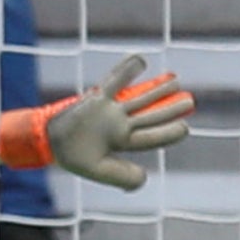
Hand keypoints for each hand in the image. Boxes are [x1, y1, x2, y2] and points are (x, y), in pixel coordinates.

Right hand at [0, 53, 194, 189]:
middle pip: (150, 114)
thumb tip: (145, 178)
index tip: (185, 128)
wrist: (49, 142)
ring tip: (175, 80)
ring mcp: (109, 110)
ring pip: (138, 97)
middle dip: (170, 108)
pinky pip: (114, 81)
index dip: (169, 133)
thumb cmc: (73, 157)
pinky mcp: (96, 97)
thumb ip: (122, 177)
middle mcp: (119, 124)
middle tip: (190, 100)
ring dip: (157, 89)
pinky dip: (126, 71)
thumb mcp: (99, 171)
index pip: (151, 137)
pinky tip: (141, 61)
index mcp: (122, 142)